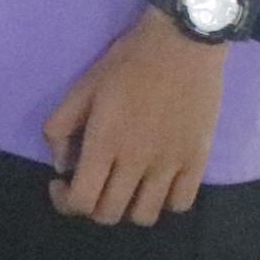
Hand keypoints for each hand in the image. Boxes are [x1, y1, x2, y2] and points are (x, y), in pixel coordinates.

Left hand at [42, 9, 226, 225]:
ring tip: (123, 185)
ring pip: (145, 216)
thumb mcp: (82, 87)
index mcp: (105, 143)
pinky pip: (180, 204)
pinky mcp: (197, 160)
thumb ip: (61, 127)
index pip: (82, 201)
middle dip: (92, 205)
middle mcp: (138, 162)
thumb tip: (62, 165)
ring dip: (127, 208)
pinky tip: (155, 183)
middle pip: (110, 214)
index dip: (65, 202)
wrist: (182, 43)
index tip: (61, 183)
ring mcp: (171, 164)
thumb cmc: (127, 62)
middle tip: (90, 182)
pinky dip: (164, 202)